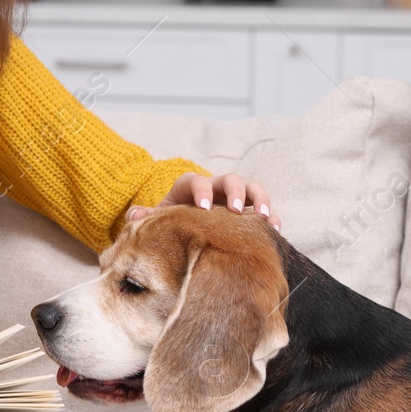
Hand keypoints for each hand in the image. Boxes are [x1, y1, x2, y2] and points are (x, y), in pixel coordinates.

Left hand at [126, 171, 281, 232]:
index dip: (201, 191)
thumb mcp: (156, 220)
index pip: (195, 181)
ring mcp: (233, 200)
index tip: (203, 207)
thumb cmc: (168, 224)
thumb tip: (135, 215)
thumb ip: (144, 217)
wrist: (182, 230)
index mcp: (189, 188)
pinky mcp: (247, 214)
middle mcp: (214, 189)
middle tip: (237, 209)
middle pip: (229, 180)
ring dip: (260, 200)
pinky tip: (275, 231)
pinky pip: (264, 211)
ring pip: (252, 189)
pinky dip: (272, 218)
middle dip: (235, 192)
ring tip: (265, 218)